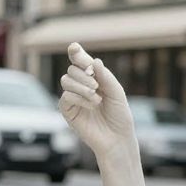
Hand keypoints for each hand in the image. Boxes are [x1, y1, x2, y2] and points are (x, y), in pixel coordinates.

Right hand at [58, 43, 136, 158]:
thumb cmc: (119, 116)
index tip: (75, 47)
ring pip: (66, 80)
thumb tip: (94, 61)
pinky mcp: (68, 111)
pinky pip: (66, 97)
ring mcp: (73, 99)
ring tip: (96, 96)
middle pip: (71, 69)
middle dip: (83, 73)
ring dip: (82, 86)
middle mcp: (80, 86)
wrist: (117, 138)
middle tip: (97, 85)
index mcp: (93, 78)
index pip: (80, 61)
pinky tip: (92, 105)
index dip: (76, 53)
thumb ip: (106, 76)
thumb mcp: (117, 92)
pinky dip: (79, 98)